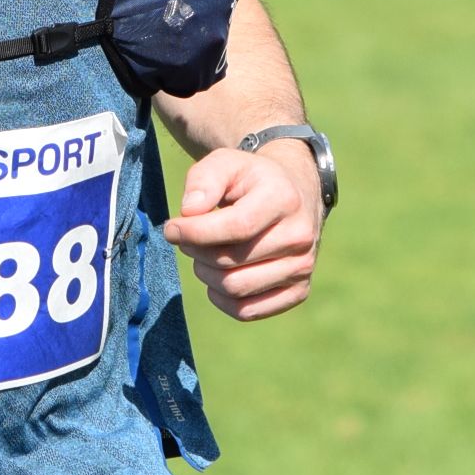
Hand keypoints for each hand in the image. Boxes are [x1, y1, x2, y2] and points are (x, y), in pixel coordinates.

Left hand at [164, 140, 321, 320]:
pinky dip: (222, 299)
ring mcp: (302, 267)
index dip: (196, 232)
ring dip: (206, 274)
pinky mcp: (298, 291)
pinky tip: (218, 276)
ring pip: (235, 288)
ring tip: (203, 255)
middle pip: (230, 260)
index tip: (172, 228)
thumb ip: (203, 180)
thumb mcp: (226, 163)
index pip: (236, 227)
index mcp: (284, 199)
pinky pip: (248, 311)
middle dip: (196, 251)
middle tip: (188, 239)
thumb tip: (189, 211)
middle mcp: (300, 236)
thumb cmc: (251, 181)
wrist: (293, 196)